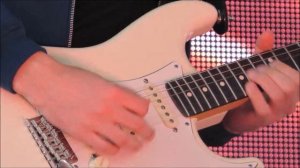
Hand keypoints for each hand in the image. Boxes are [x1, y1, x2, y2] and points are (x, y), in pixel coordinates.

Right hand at [13, 52, 153, 154]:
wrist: (47, 83)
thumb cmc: (71, 78)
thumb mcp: (100, 80)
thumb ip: (115, 93)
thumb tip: (126, 105)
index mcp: (114, 93)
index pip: (141, 106)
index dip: (145, 111)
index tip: (144, 114)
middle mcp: (108, 109)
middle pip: (137, 125)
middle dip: (147, 132)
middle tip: (148, 135)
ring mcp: (96, 122)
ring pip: (124, 140)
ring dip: (133, 145)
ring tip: (135, 145)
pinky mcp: (83, 133)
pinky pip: (104, 148)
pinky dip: (113, 150)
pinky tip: (114, 148)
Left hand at [222, 31, 299, 133]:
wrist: (233, 113)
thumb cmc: (249, 89)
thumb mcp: (257, 69)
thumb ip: (263, 52)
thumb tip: (267, 32)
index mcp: (291, 92)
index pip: (297, 78)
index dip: (282, 67)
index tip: (266, 63)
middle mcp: (288, 104)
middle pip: (291, 85)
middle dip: (271, 72)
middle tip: (254, 70)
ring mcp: (277, 113)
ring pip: (280, 95)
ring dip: (263, 80)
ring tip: (249, 75)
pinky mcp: (263, 119)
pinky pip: (264, 107)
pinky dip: (255, 92)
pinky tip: (247, 85)